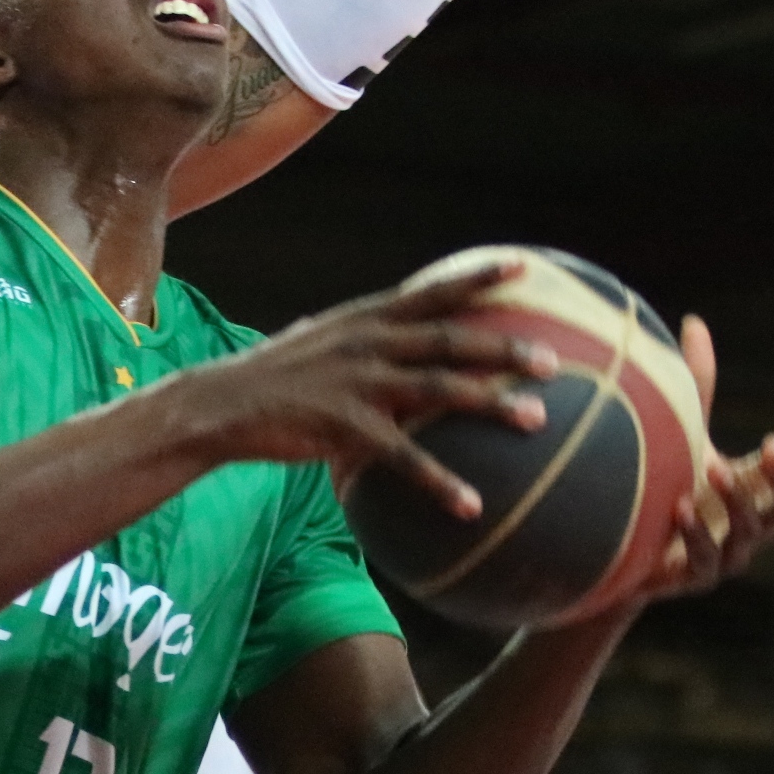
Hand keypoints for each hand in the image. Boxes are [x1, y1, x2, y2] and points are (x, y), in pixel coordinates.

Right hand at [172, 264, 559, 513]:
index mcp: (364, 319)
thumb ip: (363, 342)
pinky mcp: (347, 429)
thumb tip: (397, 344)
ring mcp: (359, 384)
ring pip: (440, 390)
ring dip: (492, 403)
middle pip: (450, 339)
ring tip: (536, 421)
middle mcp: (368, 343)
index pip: (430, 290)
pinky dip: (441, 482)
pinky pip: (406, 458)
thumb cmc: (272, 379)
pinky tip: (471, 504)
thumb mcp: (320, 343)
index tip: (523, 269)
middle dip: (506, 347)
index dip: (478, 278)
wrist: (219, 406)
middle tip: (553, 361)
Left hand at [618, 314, 773, 608]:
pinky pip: (707, 559)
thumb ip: (695, 385)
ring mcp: (732, 551)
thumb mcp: (684, 434)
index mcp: (759, 481)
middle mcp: (755, 518)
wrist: (624, 558)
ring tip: (715, 469)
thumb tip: (693, 320)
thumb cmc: (667, 488)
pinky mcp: (699, 576)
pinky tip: (679, 508)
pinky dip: (696, 534)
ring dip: (737, 500)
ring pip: (753, 529)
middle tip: (772, 446)